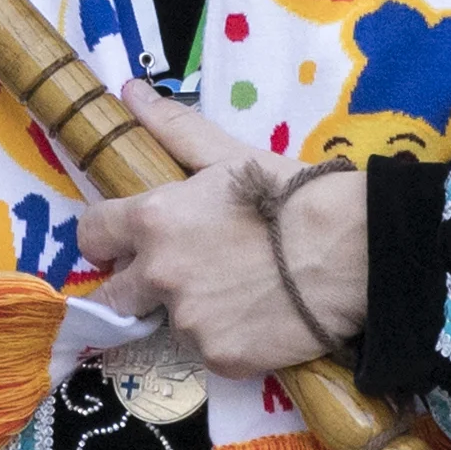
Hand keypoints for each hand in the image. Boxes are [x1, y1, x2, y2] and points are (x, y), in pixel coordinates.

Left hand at [82, 82, 368, 377]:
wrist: (357, 248)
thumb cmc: (295, 194)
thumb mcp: (232, 155)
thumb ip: (174, 130)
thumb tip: (129, 92)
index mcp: (154, 221)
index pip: (93, 235)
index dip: (109, 236)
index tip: (131, 240)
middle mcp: (160, 275)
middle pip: (114, 296)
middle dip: (138, 285)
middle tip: (188, 272)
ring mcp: (188, 322)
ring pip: (172, 321)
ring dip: (196, 309)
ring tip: (245, 289)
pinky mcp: (220, 357)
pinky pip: (212, 349)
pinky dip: (231, 336)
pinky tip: (265, 315)